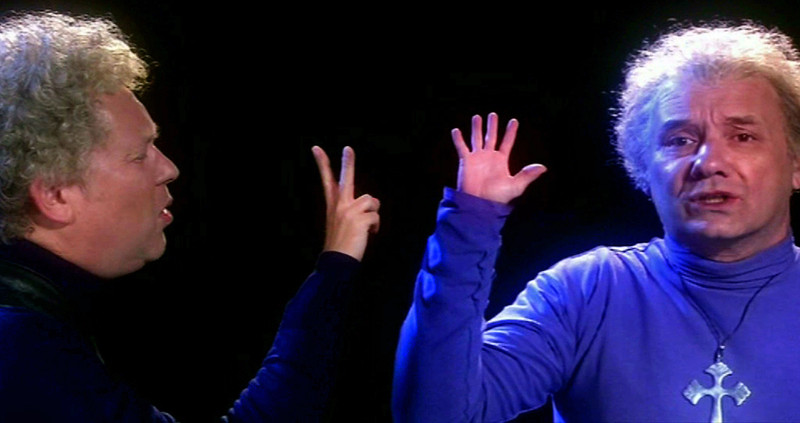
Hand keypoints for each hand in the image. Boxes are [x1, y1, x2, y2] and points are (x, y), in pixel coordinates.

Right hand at [312, 146, 379, 260]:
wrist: (336, 262)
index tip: (317, 148)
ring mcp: (349, 211)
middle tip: (348, 148)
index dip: (322, 163)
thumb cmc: (341, 244)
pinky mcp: (360, 219)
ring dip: (373, 214)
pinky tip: (367, 235)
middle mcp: (339, 205)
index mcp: (333, 205)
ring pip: (371, 201)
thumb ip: (350, 209)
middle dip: (347, 162)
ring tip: (366, 228)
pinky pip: (376, 217)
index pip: (327, 180)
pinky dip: (375, 227)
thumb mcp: (340, 223)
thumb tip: (368, 202)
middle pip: (346, 178)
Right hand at [451, 113, 546, 203]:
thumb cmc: (497, 197)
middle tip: (493, 114)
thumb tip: (543, 167)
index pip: (507, 142)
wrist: (479, 203)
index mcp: (501, 160)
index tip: (514, 121)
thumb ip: (527, 175)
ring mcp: (477, 158)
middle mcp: (489, 157)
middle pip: (491, 137)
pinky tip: (456, 130)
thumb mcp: (516, 185)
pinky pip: (461, 147)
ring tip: (477, 117)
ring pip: (476, 139)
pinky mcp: (466, 161)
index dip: (511, 132)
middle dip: (492, 126)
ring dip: (476, 128)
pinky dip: (458, 139)